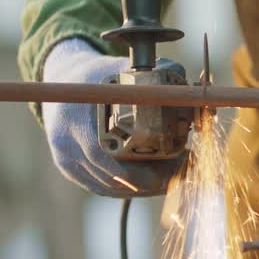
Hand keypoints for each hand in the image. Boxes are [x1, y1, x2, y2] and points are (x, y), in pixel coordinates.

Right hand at [43, 38, 186, 197]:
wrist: (62, 80)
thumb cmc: (98, 76)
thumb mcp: (125, 71)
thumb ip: (158, 82)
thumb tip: (197, 93)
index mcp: (80, 125)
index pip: (118, 164)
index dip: (154, 170)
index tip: (184, 158)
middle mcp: (68, 147)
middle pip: (118, 181)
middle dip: (157, 179)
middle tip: (186, 167)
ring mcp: (67, 161)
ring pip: (113, 188)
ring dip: (148, 185)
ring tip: (176, 170)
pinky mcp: (70, 170)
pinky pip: (104, 187)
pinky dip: (132, 185)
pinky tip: (155, 176)